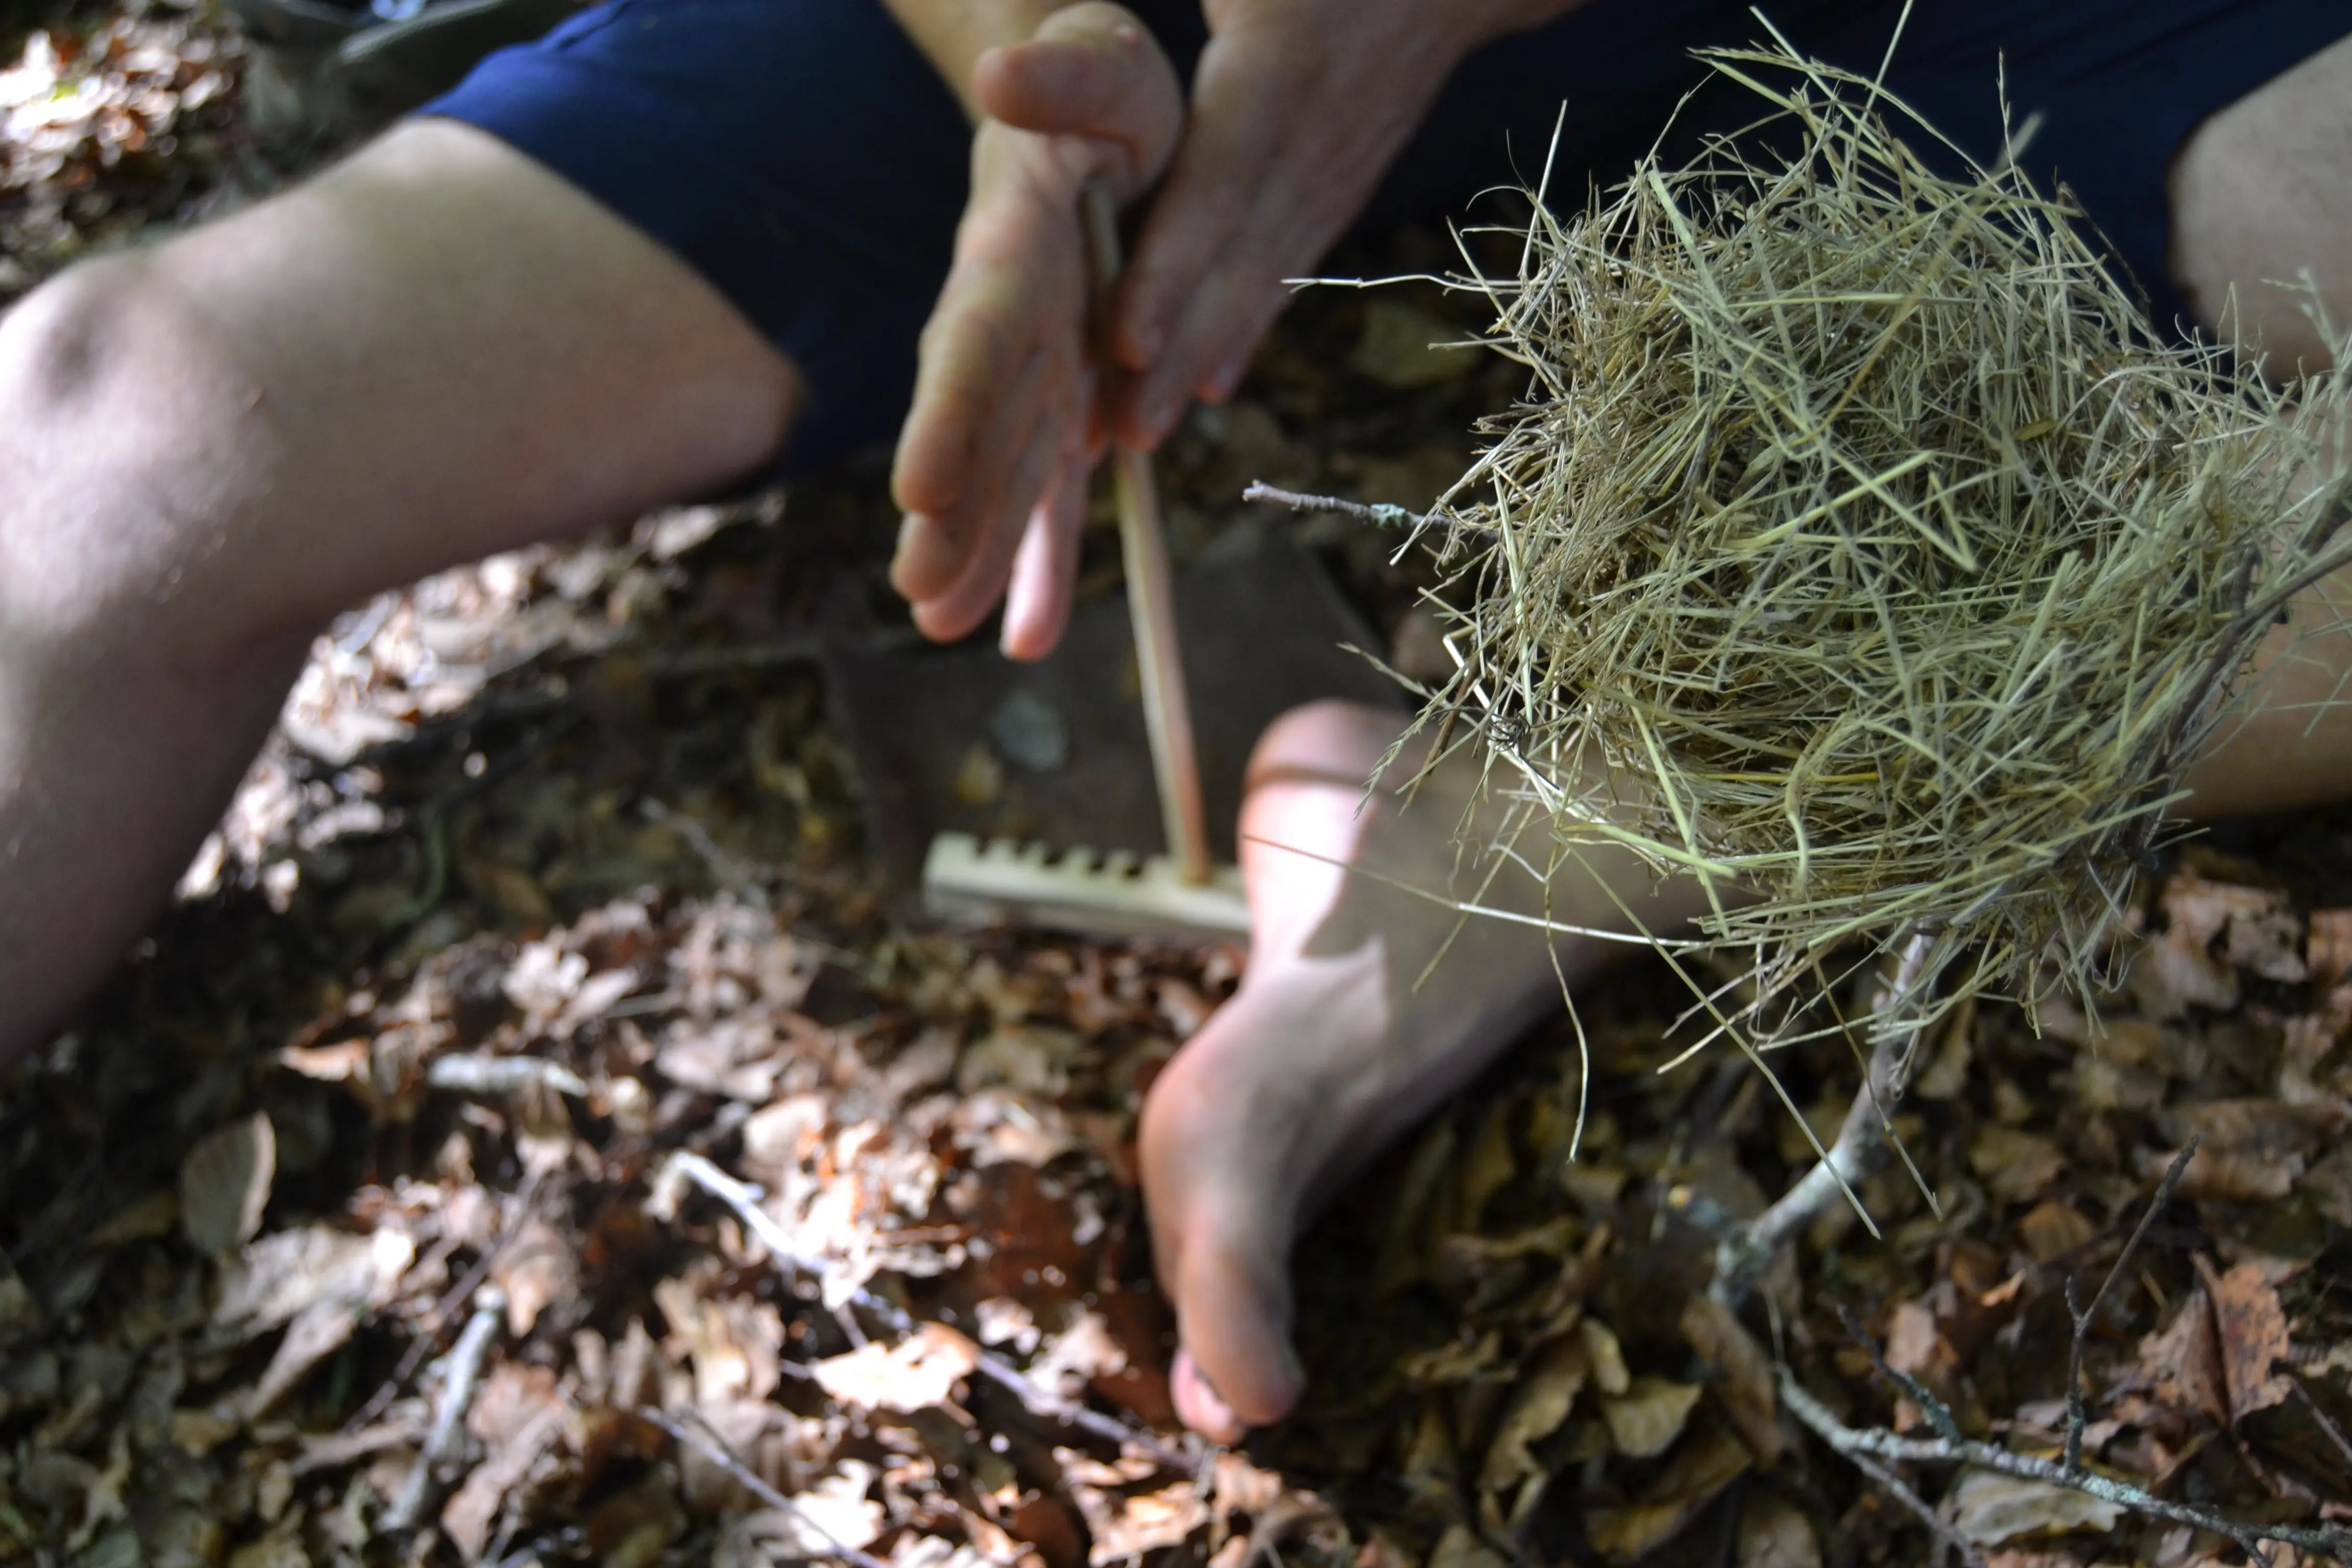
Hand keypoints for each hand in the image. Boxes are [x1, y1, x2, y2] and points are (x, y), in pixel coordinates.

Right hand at [888, 3, 1181, 658]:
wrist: (1102, 124)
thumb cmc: (1105, 91)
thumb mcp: (1100, 66)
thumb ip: (1064, 73)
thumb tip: (1007, 77)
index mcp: (1013, 251)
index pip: (978, 338)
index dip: (950, 411)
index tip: (920, 486)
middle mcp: (1012, 326)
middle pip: (978, 427)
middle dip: (954, 511)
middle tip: (923, 591)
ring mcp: (1037, 372)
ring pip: (1007, 472)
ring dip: (981, 550)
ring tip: (947, 625)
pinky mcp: (1069, 399)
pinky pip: (1055, 491)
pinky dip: (1039, 564)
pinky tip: (1021, 636)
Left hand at [1109, 0, 1581, 446]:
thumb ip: (1126, 39)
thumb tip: (1020, 59)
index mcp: (1278, 68)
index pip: (1217, 185)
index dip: (1172, 267)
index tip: (1125, 338)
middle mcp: (1310, 137)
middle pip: (1236, 259)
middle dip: (1179, 350)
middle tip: (1125, 430)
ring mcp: (1331, 171)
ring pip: (1262, 277)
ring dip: (1204, 358)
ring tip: (1147, 432)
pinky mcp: (1335, 188)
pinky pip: (1286, 269)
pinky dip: (1248, 329)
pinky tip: (1210, 385)